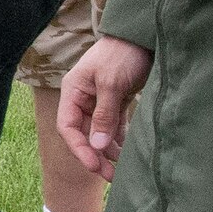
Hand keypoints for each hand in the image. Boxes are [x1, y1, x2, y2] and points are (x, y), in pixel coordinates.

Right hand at [57, 35, 152, 179]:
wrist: (144, 35)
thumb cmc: (122, 53)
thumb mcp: (111, 83)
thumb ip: (103, 115)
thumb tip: (96, 145)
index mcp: (73, 91)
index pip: (68, 127)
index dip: (79, 149)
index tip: (95, 166)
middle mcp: (83, 98)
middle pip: (84, 134)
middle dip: (96, 155)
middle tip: (111, 176)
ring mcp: (99, 101)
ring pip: (100, 133)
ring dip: (109, 151)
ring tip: (122, 170)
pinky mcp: (116, 101)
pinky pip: (115, 127)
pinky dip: (120, 140)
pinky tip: (128, 154)